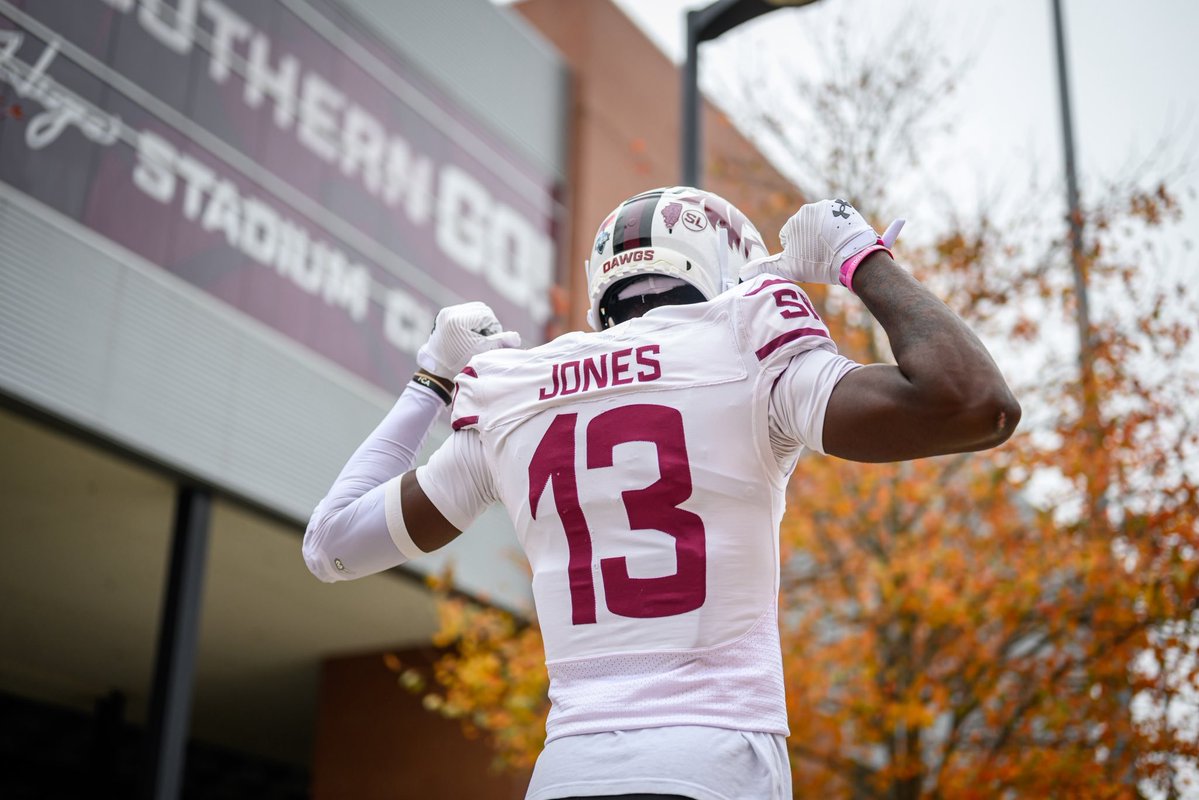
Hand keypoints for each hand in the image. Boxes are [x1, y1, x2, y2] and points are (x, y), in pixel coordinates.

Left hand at [416, 301, 520, 378]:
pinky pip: (466, 311)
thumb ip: (500, 342)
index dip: (493, 327)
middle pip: (481, 308)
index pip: (486, 315)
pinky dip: (472, 320)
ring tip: (477, 336)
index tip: (489, 340)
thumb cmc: (460, 362)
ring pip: (474, 308)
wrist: (437, 366)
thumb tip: (517, 338)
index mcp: (458, 320)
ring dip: (480, 320)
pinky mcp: (445, 314)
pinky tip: (470, 333)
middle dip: (487, 322)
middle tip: (484, 338)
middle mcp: (450, 312)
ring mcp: (446, 312)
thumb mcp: (482, 352)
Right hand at [739, 199, 903, 289]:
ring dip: (824, 233)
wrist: (853, 257)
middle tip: (821, 254)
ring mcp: (829, 206)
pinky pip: (837, 218)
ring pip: (821, 222)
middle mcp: (810, 208)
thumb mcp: (788, 268)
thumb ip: (765, 267)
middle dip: (810, 239)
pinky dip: (838, 227)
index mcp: (794, 221)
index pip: (790, 237)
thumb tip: (744, 272)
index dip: (798, 251)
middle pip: (805, 227)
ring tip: (833, 248)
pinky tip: (843, 240)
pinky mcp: (845, 208)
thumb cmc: (819, 264)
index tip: (809, 258)